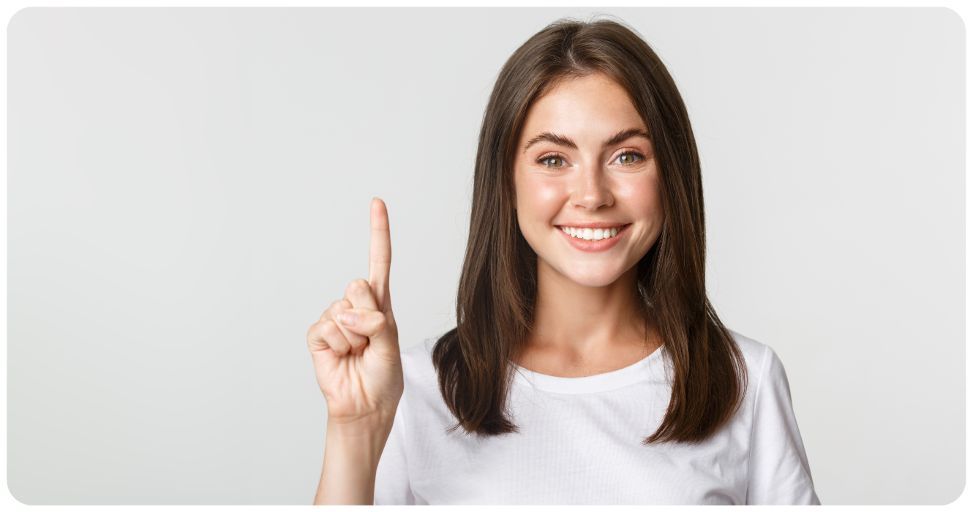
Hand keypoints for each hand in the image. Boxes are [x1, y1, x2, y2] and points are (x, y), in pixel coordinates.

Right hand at [306, 197, 402, 424]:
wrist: (364, 405)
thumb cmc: (383, 377)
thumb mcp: (391, 345)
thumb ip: (376, 323)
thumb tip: (347, 313)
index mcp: (380, 304)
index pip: (379, 261)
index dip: (378, 232)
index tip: (377, 202)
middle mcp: (357, 306)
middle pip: (358, 286)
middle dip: (368, 316)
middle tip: (370, 342)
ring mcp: (335, 319)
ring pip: (343, 310)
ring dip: (354, 338)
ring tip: (358, 354)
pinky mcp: (319, 334)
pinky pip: (327, 327)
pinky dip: (338, 345)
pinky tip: (342, 357)